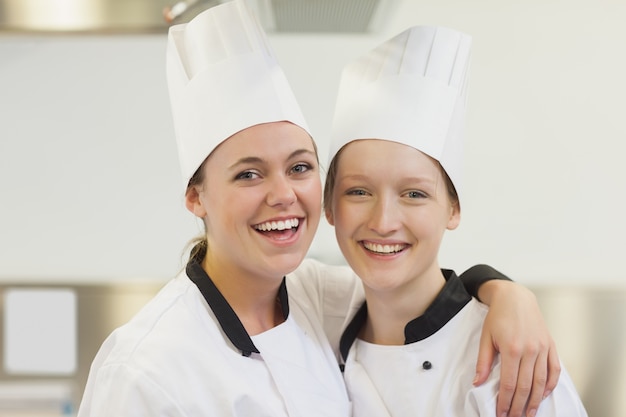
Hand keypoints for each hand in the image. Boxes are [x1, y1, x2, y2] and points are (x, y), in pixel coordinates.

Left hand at [474, 280, 560, 416]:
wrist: (515, 298)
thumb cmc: (498, 317)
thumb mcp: (485, 337)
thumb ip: (483, 362)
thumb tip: (478, 383)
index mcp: (511, 348)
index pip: (509, 384)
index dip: (505, 402)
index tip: (501, 413)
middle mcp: (530, 350)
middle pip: (526, 386)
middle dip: (519, 406)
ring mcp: (543, 348)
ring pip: (542, 382)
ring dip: (535, 401)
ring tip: (529, 414)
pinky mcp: (550, 345)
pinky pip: (554, 370)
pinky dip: (550, 385)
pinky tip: (543, 395)